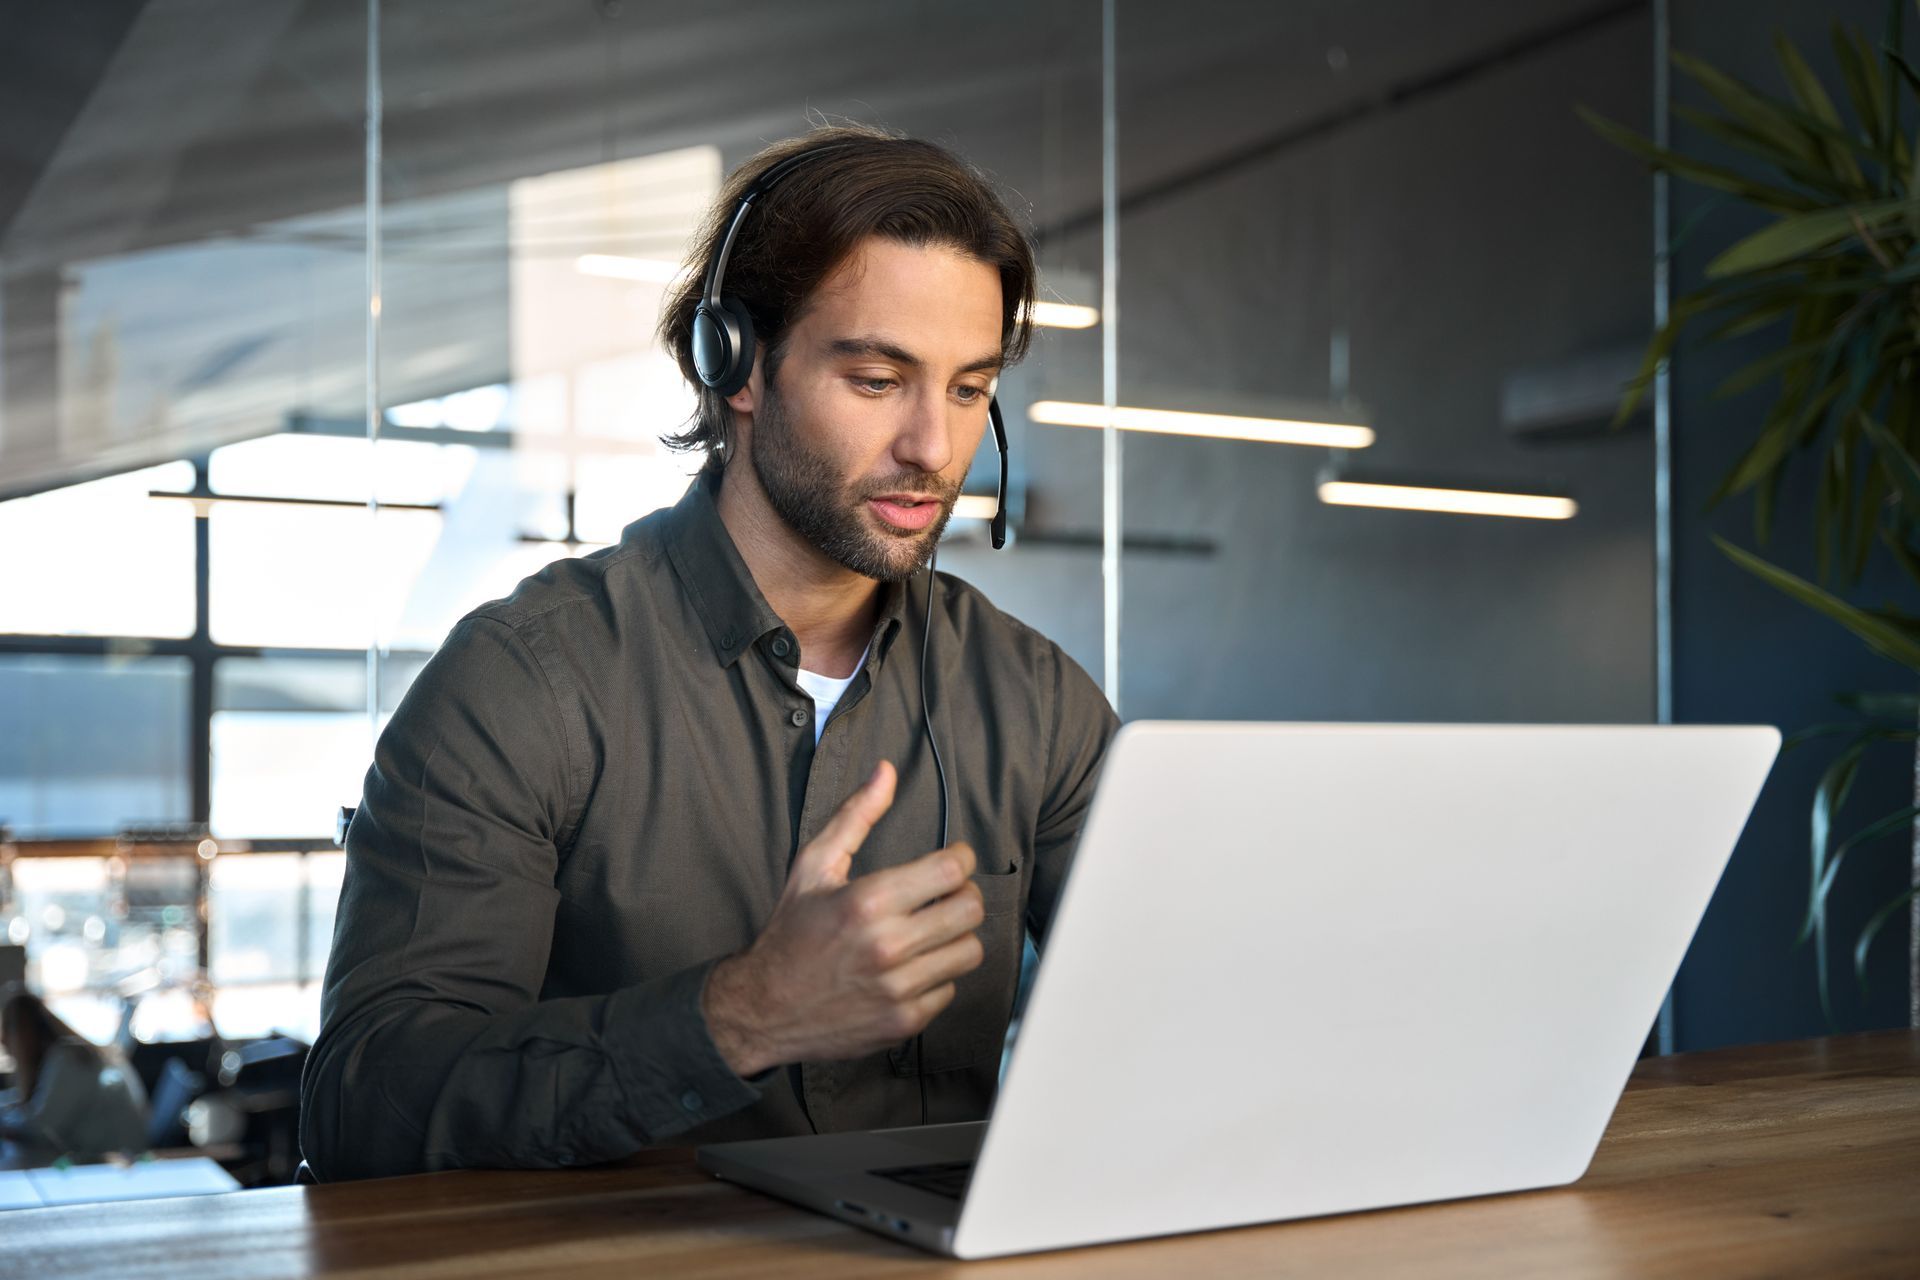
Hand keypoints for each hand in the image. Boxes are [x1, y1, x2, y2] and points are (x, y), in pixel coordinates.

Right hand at [702, 760, 986, 1076]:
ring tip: (931, 931)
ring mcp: (898, 987)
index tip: (952, 860)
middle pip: (970, 909)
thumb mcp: (814, 865)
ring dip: (955, 936)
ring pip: (969, 950)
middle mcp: (887, 945)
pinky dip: (937, 976)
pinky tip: (912, 967)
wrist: (763, 1006)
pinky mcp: (903, 1020)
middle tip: (946, 895)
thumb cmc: (791, 931)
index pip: (951, 870)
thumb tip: (886, 771)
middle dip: (963, 894)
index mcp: (868, 900)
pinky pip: (950, 989)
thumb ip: (856, 815)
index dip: (960, 859)